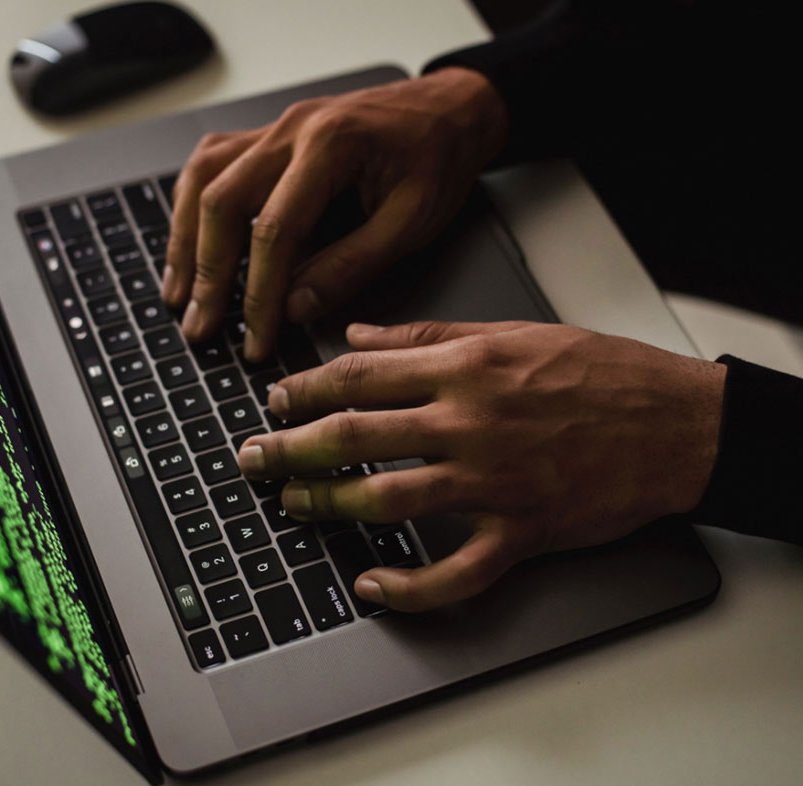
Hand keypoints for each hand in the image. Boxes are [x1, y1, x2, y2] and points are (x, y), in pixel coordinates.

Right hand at [163, 68, 509, 360]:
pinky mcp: (270, 137)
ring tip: (179, 294)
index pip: (274, 230)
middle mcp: (291, 130)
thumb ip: (351, 266)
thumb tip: (295, 308)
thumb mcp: (411, 221)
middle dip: (207, 273)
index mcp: (331, 145)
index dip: (259, 293)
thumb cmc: (438, 158)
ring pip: (203, 179)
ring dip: (185, 239)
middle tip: (201, 326)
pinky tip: (187, 240)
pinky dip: (192, 206)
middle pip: (222, 201)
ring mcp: (275, 129)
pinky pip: (212, 165)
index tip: (255, 338)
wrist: (450, 110)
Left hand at [237, 321, 725, 611]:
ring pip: (387, 499)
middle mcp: (470, 422)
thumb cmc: (599, 372)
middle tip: (254, 458)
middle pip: (354, 436)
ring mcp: (493, 481)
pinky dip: (409, 588)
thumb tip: (358, 335)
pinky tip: (372, 587)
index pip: (359, 376)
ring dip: (328, 505)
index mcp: (465, 367)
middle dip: (290, 448)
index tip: (275, 402)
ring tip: (292, 505)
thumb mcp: (511, 332)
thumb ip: (426, 334)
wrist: (675, 424)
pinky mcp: (521, 531)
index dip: (303, 390)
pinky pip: (456, 573)